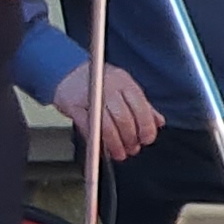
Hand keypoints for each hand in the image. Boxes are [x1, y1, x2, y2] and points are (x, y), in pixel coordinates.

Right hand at [51, 62, 165, 162]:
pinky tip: (102, 148)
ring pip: (107, 125)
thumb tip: (158, 122)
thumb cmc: (97, 81)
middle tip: (132, 148)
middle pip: (124, 118)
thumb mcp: (125, 87)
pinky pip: (88, 128)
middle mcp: (108, 88)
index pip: (141, 108)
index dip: (146, 127)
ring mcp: (90, 96)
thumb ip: (143, 105)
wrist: (65, 71)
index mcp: (124, 83)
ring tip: (119, 153)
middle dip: (130, 138)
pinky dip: (96, 141)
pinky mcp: (73, 106)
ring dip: (115, 144)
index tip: (147, 139)